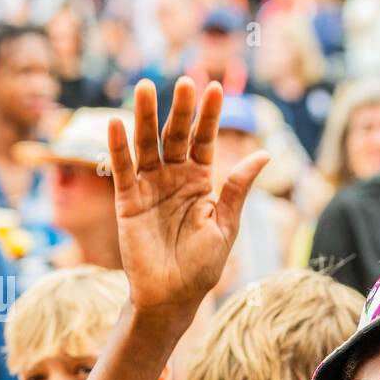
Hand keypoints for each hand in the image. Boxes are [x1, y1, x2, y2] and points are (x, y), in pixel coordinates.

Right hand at [108, 78, 268, 329]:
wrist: (173, 297)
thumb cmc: (202, 266)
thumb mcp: (225, 226)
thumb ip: (237, 189)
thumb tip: (263, 155)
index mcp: (201, 182)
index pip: (205, 141)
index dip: (209, 116)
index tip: (215, 88)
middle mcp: (174, 178)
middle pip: (176, 136)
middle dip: (180, 110)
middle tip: (185, 82)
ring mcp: (149, 187)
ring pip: (147, 145)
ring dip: (144, 117)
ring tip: (144, 88)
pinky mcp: (127, 201)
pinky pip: (122, 170)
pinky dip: (118, 148)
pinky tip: (116, 124)